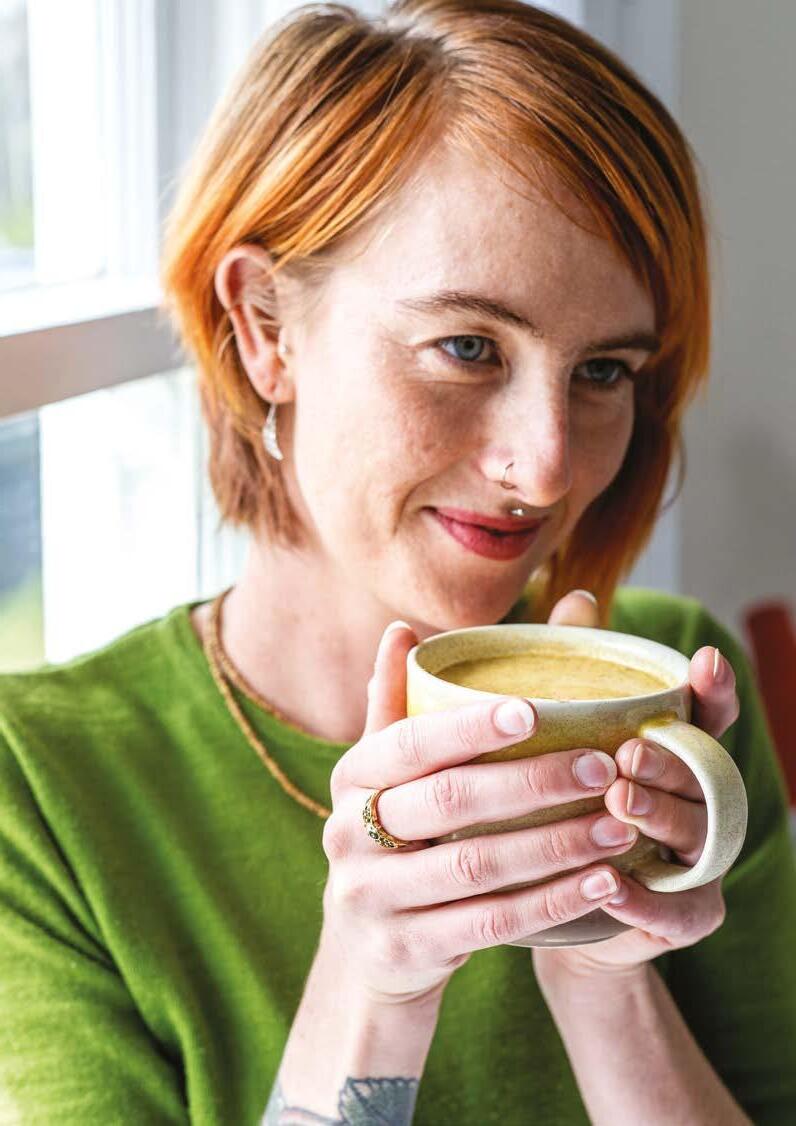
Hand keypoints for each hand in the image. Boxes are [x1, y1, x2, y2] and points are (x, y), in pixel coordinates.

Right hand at [320, 615, 643, 1007]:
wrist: (367, 950)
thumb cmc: (394, 839)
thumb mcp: (385, 776)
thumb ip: (398, 703)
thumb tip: (402, 628)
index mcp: (352, 777)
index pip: (410, 742)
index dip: (470, 726)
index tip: (534, 710)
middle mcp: (348, 834)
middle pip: (448, 802)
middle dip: (532, 782)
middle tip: (603, 767)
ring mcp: (372, 897)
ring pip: (478, 866)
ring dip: (557, 845)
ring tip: (620, 826)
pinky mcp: (406, 950)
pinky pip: (492, 924)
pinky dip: (552, 903)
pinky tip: (602, 883)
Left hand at [533, 590, 740, 988]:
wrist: (561, 904)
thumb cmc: (570, 804)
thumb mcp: (571, 739)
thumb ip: (582, 674)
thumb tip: (577, 599)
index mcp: (677, 755)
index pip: (707, 717)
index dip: (713, 690)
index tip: (703, 660)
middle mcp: (698, 803)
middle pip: (700, 775)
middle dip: (669, 760)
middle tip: (629, 751)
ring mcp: (697, 862)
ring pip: (693, 835)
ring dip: (657, 818)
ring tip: (617, 805)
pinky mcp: (684, 916)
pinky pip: (675, 911)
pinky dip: (644, 898)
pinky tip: (608, 882)